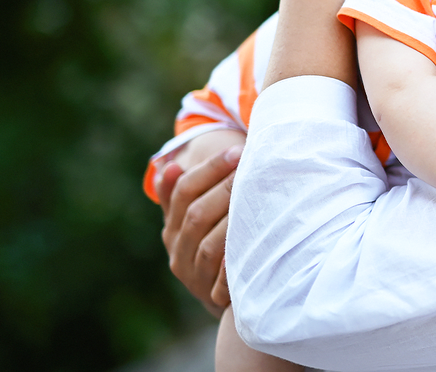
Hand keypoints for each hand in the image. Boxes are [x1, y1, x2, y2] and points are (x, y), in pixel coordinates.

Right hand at [157, 135, 243, 316]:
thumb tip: (170, 165)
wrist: (226, 294)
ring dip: (233, 221)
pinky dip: (234, 264)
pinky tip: (250, 244)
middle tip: (251, 168)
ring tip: (254, 198)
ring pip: (209, 246)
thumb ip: (186, 192)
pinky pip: (223, 280)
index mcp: (173, 226)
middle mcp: (178, 251)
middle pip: (197, 215)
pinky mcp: (213, 296)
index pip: (184, 190)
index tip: (237, 151)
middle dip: (225, 188)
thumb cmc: (218, 242)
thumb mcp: (201, 217)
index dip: (210, 169)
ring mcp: (194, 276)